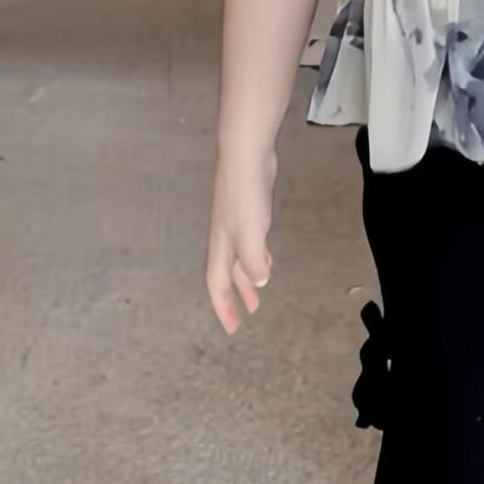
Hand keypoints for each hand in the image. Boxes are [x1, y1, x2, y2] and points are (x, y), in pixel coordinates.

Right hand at [206, 141, 278, 334]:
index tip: (232, 327)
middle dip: (235, 295)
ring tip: (257, 292)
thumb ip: (252, 260)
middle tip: (247, 314)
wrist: (246, 156)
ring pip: (239, 259)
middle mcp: (225, 238)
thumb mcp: (250, 233)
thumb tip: (258, 282)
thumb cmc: (245, 196)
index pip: (217, 284)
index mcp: (221, 246)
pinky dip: (256, 257)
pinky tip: (266, 258)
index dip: (223, 306)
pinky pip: (250, 244)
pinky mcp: (249, 211)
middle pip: (227, 274)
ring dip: (246, 277)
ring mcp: (235, 224)